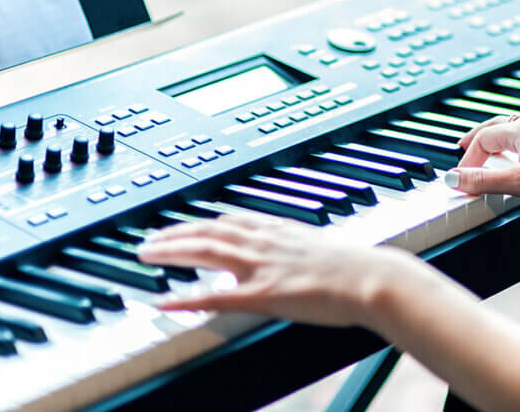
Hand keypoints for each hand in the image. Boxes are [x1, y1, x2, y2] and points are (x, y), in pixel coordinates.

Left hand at [137, 215, 408, 326]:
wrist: (373, 278)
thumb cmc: (360, 269)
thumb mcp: (326, 249)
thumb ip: (304, 250)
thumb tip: (300, 256)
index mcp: (281, 231)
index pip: (231, 220)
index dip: (202, 221)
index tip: (183, 223)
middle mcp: (266, 242)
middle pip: (209, 230)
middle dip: (175, 232)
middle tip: (149, 239)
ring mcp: (262, 266)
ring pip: (205, 251)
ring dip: (170, 251)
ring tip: (145, 254)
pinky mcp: (263, 294)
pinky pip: (215, 295)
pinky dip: (185, 297)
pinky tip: (164, 300)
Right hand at [453, 116, 519, 203]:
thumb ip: (485, 181)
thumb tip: (455, 179)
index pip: (482, 138)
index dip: (467, 159)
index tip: (460, 179)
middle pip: (496, 127)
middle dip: (477, 138)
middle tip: (462, 147)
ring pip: (515, 133)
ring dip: (497, 142)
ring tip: (489, 153)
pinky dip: (516, 149)